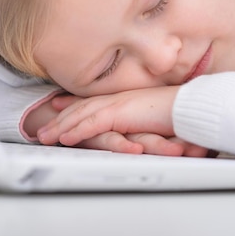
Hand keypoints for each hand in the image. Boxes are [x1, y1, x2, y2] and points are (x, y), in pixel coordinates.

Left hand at [37, 86, 210, 156]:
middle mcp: (118, 98)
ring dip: (61, 126)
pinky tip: (64, 137)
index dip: (74, 103)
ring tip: (44, 136)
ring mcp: (118, 104)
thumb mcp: (154, 116)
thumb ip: (141, 121)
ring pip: (81, 115)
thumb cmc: (179, 111)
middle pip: (82, 107)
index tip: (58, 105)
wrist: (191, 105)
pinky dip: (77, 129)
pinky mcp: (121, 114)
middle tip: (43, 124)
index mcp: (125, 98)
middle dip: (60, 117)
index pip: (94, 100)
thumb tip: (138, 128)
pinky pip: (93, 124)